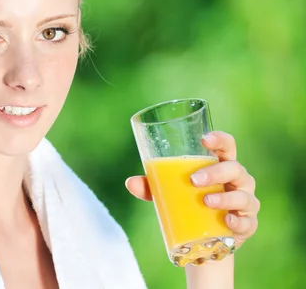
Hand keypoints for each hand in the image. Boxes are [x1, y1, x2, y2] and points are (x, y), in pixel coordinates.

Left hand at [126, 131, 259, 250]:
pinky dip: (238, 221)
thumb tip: (130, 182)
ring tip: (206, 200)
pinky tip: (227, 220)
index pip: (227, 146)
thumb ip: (151, 186)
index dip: (220, 139)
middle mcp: (238, 181)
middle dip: (215, 172)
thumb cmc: (189, 203)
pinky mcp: (247, 225)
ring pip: (243, 195)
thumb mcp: (169, 193)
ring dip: (225, 197)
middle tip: (194, 180)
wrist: (204, 239)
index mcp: (220, 165)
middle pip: (234, 169)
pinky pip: (248, 222)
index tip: (204, 139)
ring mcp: (245, 202)